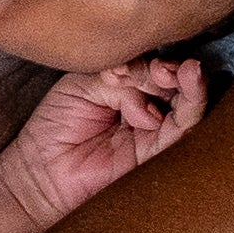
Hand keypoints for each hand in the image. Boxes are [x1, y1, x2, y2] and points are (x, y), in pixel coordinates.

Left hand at [0, 55, 202, 232]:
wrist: (41, 170)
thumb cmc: (56, 126)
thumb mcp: (83, 85)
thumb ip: (120, 79)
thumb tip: (151, 100)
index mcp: (126, 87)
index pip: (149, 64)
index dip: (145, 61)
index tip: (121, 70)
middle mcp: (146, 106)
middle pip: (173, 80)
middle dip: (171, 70)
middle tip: (161, 69)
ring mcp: (154, 130)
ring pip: (186, 101)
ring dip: (189, 82)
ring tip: (186, 69)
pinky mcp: (157, 153)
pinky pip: (183, 127)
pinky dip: (192, 104)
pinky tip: (191, 81)